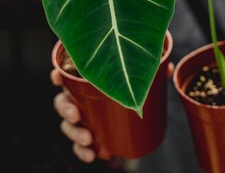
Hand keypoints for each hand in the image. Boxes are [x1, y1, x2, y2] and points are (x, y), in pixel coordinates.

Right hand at [50, 62, 174, 163]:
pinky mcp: (88, 133)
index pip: (67, 72)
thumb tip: (168, 68)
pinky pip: (78, 144)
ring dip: (74, 132)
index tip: (57, 77)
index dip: (58, 74)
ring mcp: (82, 116)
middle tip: (76, 115)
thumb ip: (153, 71)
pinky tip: (91, 155)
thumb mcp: (145, 76)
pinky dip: (82, 151)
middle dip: (65, 108)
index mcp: (88, 78)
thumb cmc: (135, 85)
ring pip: (67, 124)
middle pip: (62, 99)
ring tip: (88, 139)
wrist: (139, 114)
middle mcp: (80, 96)